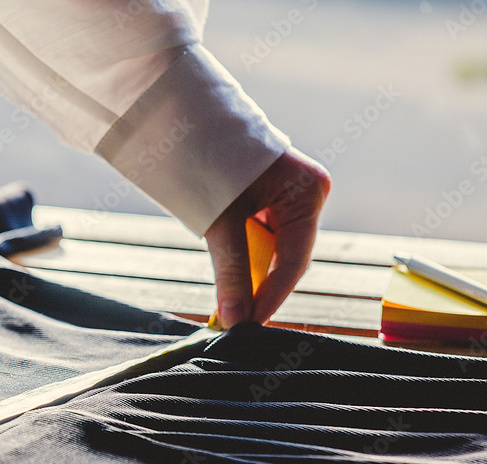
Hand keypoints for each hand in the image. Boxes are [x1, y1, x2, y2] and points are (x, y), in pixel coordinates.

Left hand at [204, 147, 330, 327]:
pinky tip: (228, 281)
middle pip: (286, 258)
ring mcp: (287, 197)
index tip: (250, 324)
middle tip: (236, 321)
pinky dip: (241, 259)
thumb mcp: (220, 220)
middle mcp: (305, 194)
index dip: (272, 295)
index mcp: (307, 191)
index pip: (294, 259)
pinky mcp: (266, 199)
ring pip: (270, 251)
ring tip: (227, 305)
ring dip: (248, 276)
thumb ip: (232, 271)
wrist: (179, 117)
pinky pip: (258, 238)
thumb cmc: (205, 157)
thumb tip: (234, 320)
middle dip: (259, 289)